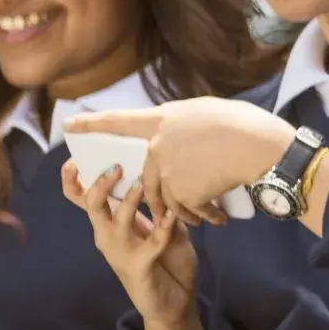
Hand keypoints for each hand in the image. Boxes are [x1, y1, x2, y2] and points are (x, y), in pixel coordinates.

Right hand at [63, 158, 204, 329]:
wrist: (175, 304)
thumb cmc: (168, 262)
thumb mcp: (165, 228)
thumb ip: (159, 207)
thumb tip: (161, 177)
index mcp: (112, 224)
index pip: (84, 199)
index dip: (74, 180)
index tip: (74, 158)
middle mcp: (110, 237)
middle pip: (93, 206)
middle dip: (100, 184)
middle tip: (115, 166)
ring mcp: (122, 254)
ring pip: (116, 222)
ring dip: (129, 201)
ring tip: (142, 184)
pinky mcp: (139, 269)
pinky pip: (149, 245)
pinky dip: (161, 229)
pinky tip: (172, 218)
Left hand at [69, 97, 302, 222]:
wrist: (259, 149)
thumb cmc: (243, 124)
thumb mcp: (206, 112)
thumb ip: (180, 125)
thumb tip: (172, 132)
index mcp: (162, 121)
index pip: (117, 122)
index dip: (91, 124)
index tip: (68, 125)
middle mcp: (157, 146)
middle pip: (148, 176)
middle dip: (160, 191)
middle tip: (178, 197)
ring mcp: (167, 171)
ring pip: (164, 199)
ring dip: (184, 208)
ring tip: (206, 210)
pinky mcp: (181, 194)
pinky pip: (185, 212)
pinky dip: (202, 217)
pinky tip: (218, 217)